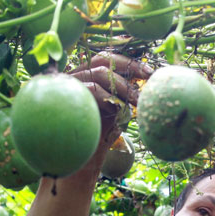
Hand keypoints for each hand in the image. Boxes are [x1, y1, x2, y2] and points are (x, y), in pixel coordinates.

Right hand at [68, 52, 152, 176]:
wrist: (77, 157)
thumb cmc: (99, 136)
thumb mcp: (116, 112)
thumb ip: (125, 96)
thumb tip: (148, 83)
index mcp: (88, 76)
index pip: (109, 59)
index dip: (130, 62)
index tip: (150, 72)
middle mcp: (76, 75)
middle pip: (103, 58)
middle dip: (130, 66)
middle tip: (149, 77)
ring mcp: (68, 83)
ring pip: (100, 72)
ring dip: (124, 86)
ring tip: (137, 102)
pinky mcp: (63, 94)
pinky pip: (91, 88)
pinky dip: (109, 97)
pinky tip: (118, 109)